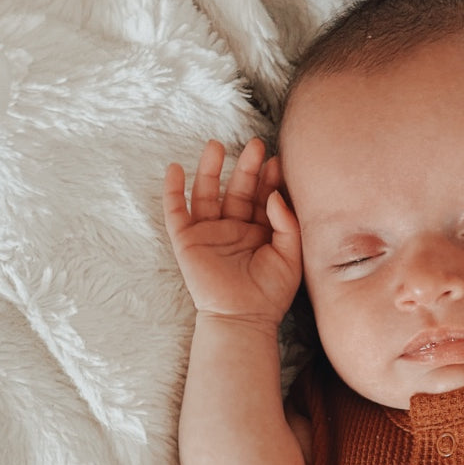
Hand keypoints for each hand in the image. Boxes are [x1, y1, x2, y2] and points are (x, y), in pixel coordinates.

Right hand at [162, 137, 301, 323]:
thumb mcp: (291, 256)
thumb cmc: (271, 294)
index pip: (263, 197)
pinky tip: (174, 169)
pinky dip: (172, 191)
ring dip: (209, 169)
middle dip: (246, 167)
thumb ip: (287, 224)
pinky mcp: (187, 241)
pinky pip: (176, 212)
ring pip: (207, 193)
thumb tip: (273, 194)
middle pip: (237, 189)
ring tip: (216, 145)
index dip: (269, 179)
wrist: (243, 319)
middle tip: (256, 145)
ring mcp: (210, 233)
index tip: (278, 162)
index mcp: (260, 231)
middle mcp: (234, 228)